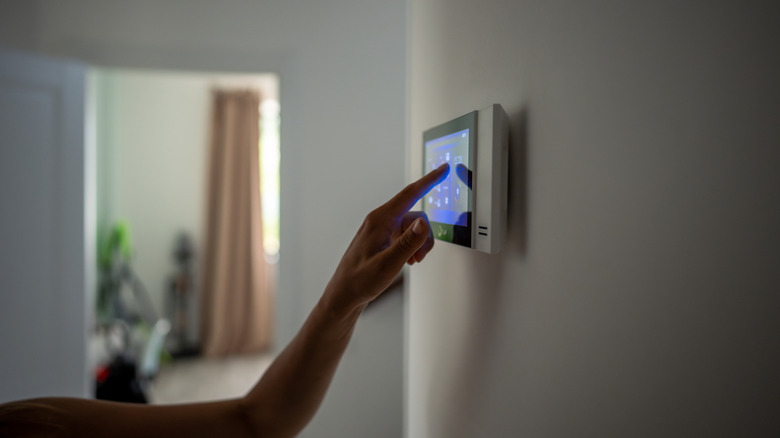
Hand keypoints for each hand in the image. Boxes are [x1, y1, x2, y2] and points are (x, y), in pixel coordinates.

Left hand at [324, 163, 449, 312]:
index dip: (429, 180)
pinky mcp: (383, 239)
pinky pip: (406, 235)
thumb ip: (408, 242)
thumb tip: (425, 222)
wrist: (344, 295)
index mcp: (380, 220)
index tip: (443, 168)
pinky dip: (412, 247)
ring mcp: (381, 229)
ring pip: (413, 228)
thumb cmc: (360, 280)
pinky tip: (406, 261)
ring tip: (411, 262)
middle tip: (419, 258)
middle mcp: (380, 220)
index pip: (410, 194)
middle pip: (416, 216)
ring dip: (418, 244)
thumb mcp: (388, 264)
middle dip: (424, 236)